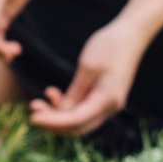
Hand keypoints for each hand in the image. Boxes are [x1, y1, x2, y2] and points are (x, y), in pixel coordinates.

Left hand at [28, 15, 149, 136]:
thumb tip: (61, 111)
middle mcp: (110, 107)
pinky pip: (83, 109)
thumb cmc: (109, 46)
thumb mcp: (87, 67)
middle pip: (78, 126)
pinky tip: (52, 94)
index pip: (76, 120)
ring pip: (79, 120)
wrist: (130, 35)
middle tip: (32, 111)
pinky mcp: (103, 97)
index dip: (53, 122)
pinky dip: (66, 106)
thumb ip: (74, 92)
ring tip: (37, 102)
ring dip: (58, 115)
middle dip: (53, 122)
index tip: (33, 117)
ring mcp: (108, 104)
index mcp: (107, 100)